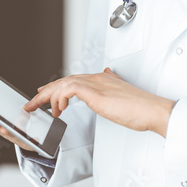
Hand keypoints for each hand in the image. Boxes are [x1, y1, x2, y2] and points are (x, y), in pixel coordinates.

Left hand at [24, 68, 174, 137]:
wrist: (153, 110)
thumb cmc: (141, 108)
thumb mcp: (122, 96)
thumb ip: (112, 87)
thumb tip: (107, 76)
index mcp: (102, 80)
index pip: (73, 80)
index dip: (57, 87)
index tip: (47, 95)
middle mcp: (97, 79)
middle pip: (64, 81)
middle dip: (47, 92)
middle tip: (34, 101)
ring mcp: (96, 84)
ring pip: (63, 84)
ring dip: (50, 98)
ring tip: (44, 110)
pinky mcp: (96, 92)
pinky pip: (69, 90)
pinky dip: (61, 98)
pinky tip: (60, 108)